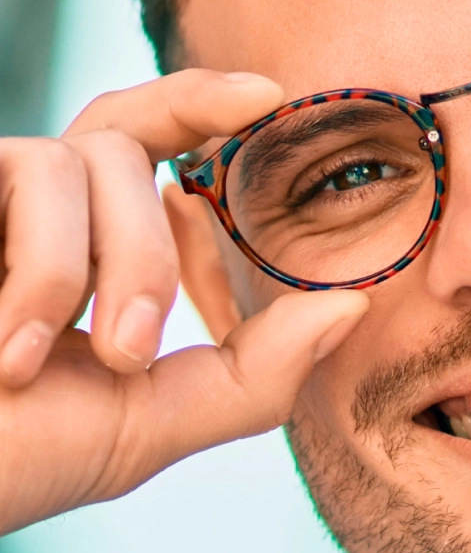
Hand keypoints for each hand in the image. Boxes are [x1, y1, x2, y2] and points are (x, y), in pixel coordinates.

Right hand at [0, 72, 368, 536]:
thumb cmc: (13, 458)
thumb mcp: (150, 424)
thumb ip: (253, 372)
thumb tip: (353, 307)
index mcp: (80, 240)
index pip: (146, 139)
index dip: (202, 102)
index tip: (272, 93)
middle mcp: (26, 203)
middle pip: (120, 145)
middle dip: (147, 248)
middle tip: (132, 352)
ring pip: (75, 162)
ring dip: (87, 272)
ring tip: (44, 361)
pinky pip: (20, 173)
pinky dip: (32, 277)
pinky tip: (4, 348)